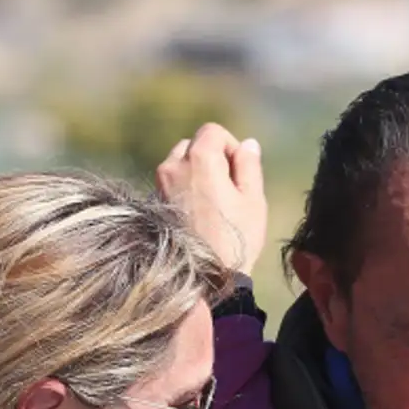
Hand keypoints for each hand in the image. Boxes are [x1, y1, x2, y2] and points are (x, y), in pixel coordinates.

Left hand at [156, 123, 267, 275]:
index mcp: (200, 158)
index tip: (239, 172)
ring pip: (180, 163)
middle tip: (228, 189)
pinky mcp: (155, 202)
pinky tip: (199, 214)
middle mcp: (174, 165)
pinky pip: (172, 183)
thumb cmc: (236, 238)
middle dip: (212, 158)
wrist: (204, 277)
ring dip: (197, 174)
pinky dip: (185, 189)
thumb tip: (247, 144)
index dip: (230, 146)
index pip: (213, 131)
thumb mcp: (253, 200)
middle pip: (194, 145)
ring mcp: (160, 184)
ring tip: (213, 203)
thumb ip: (250, 165)